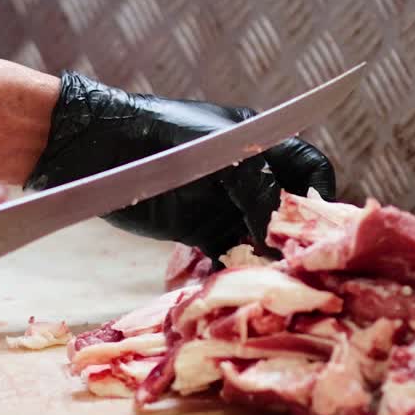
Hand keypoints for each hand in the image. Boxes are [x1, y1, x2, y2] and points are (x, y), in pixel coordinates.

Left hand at [24, 72, 335, 258]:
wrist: (95, 147)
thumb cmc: (157, 134)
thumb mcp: (214, 150)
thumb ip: (253, 182)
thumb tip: (276, 227)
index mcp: (260, 141)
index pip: (308, 168)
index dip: (319, 193)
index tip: (315, 224)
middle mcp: (248, 177)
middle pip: (288, 211)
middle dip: (294, 236)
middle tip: (294, 261)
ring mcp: (225, 206)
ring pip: (260, 240)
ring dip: (264, 258)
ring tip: (264, 277)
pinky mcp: (199, 232)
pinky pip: (226, 257)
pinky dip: (230, 270)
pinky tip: (229, 280)